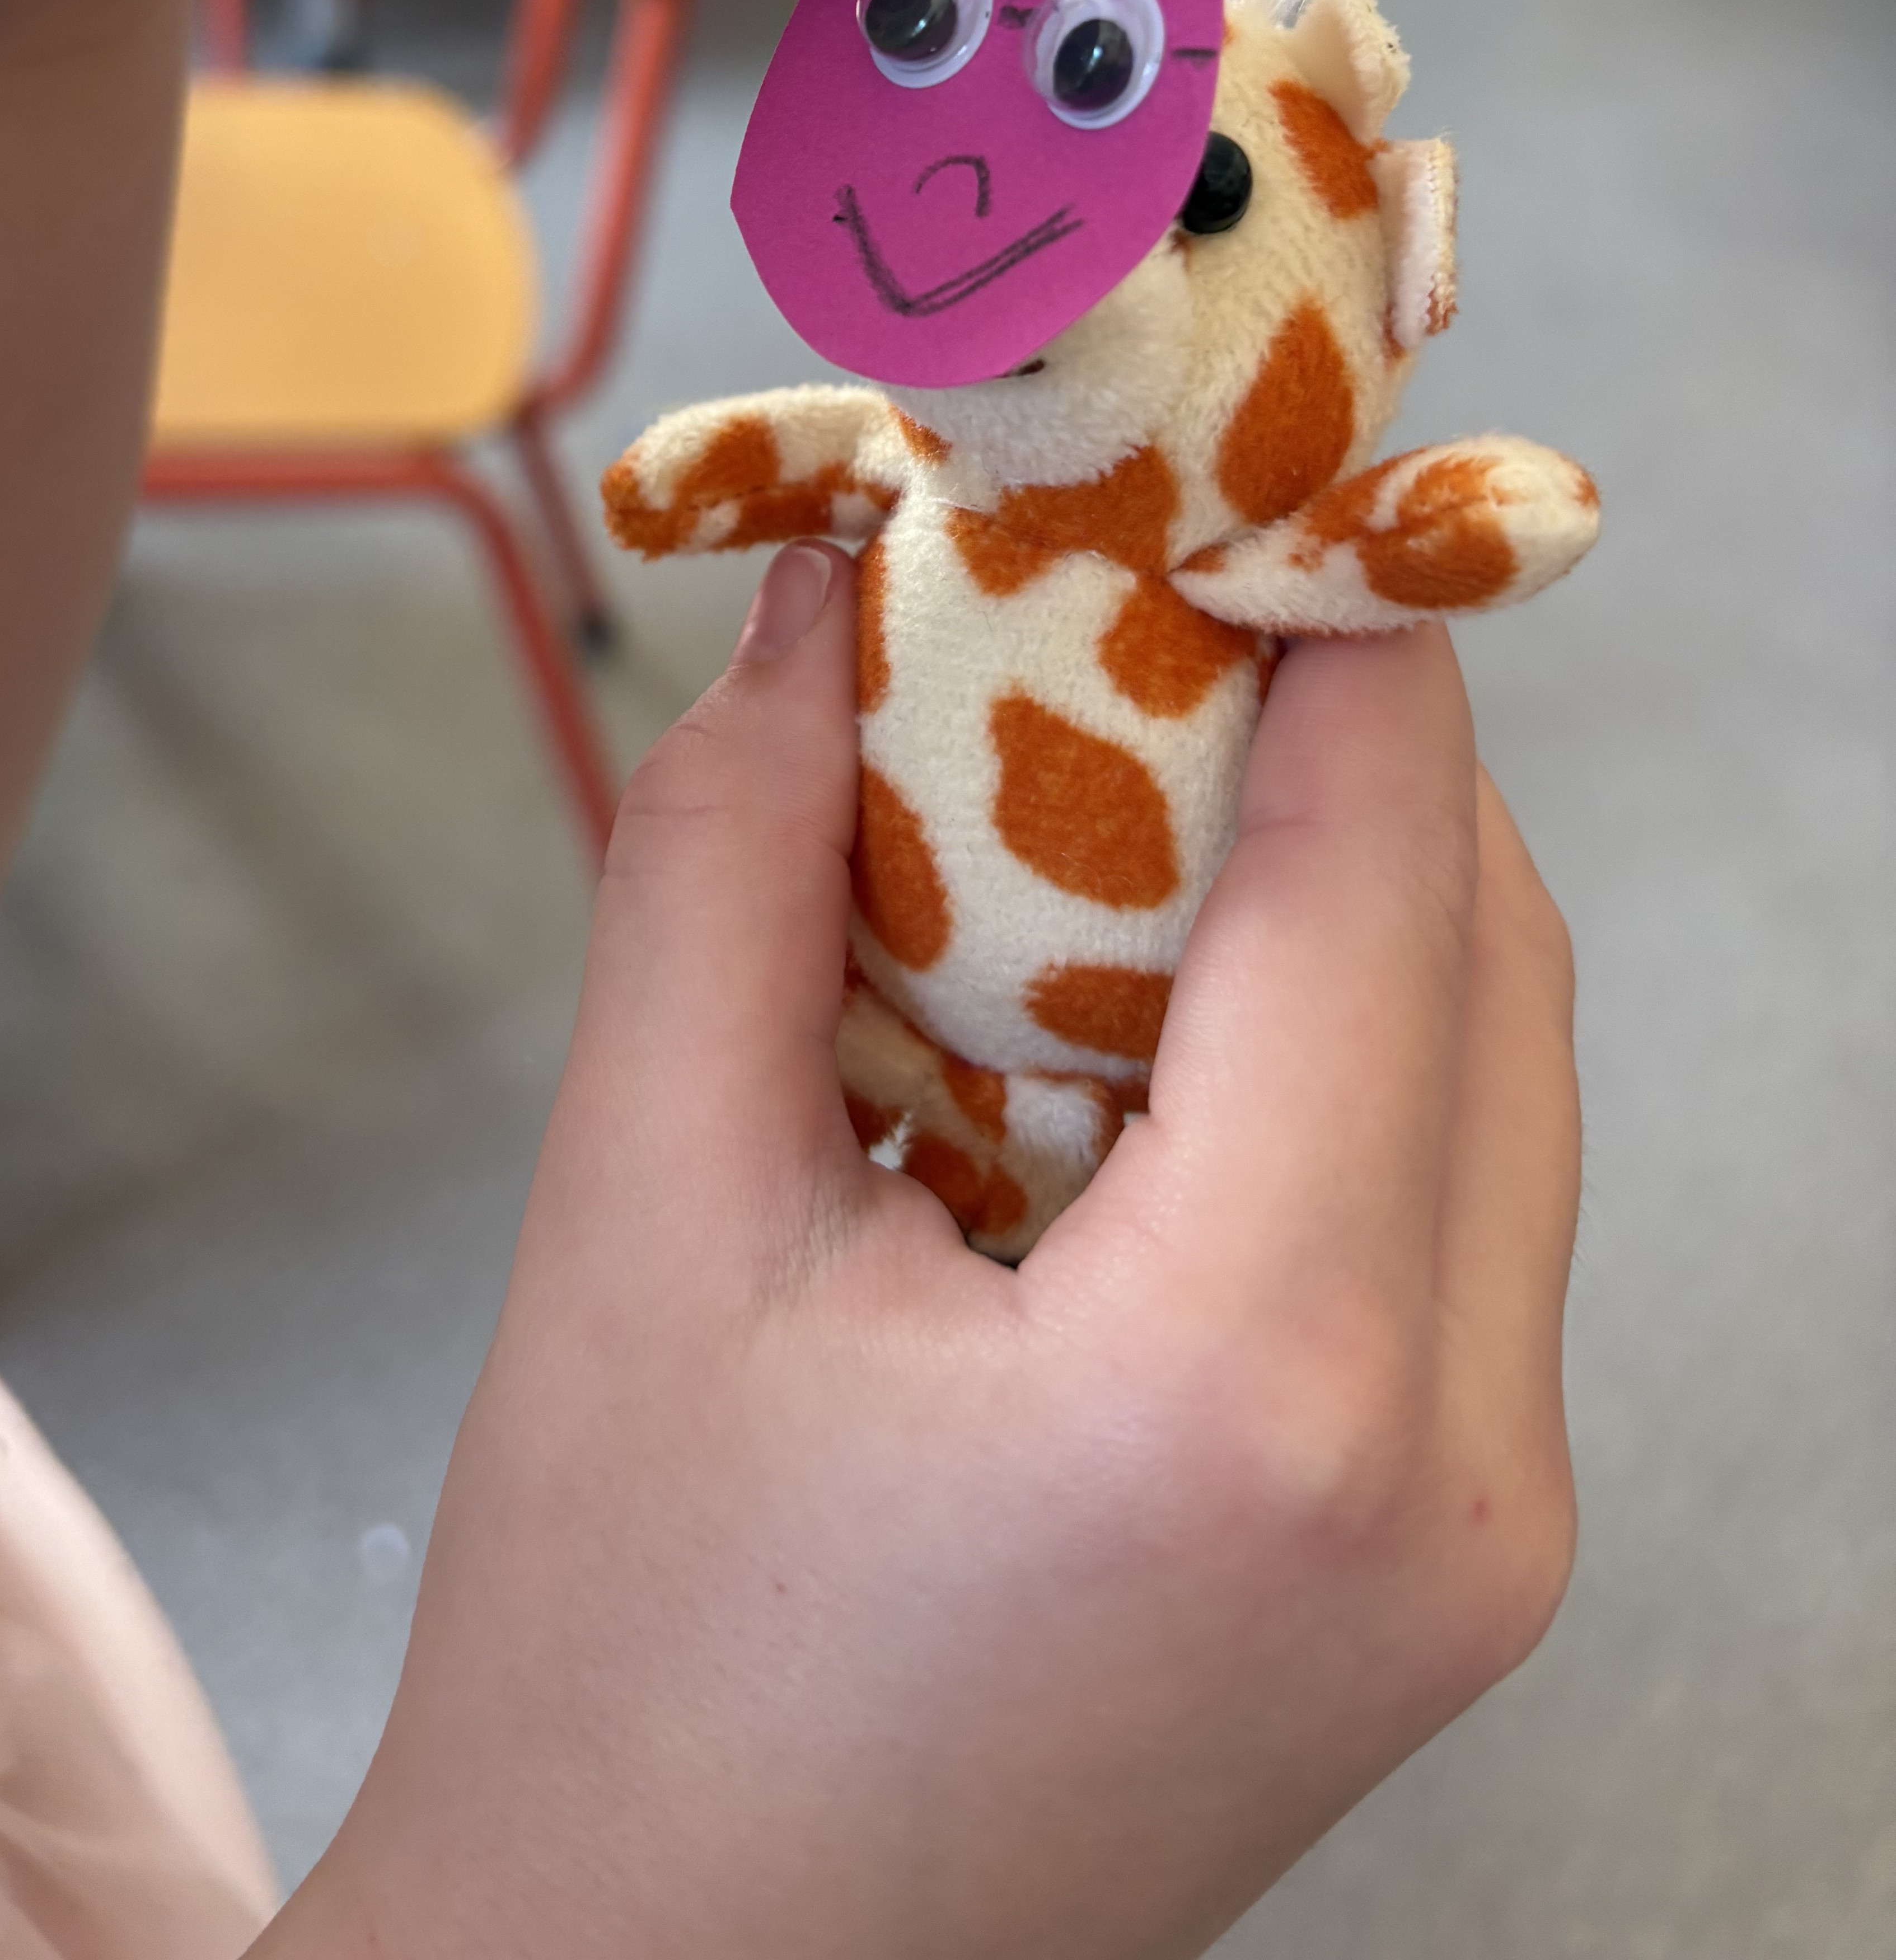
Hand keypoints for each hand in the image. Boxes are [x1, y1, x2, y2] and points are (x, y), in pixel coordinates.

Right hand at [273, 564, 1577, 1959]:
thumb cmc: (614, 1665)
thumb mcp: (639, 1221)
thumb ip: (732, 864)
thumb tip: (818, 598)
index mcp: (1260, 1377)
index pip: (1381, 859)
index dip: (1312, 603)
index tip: (1214, 441)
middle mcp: (1454, 1465)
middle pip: (1481, 942)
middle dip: (1317, 727)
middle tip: (1112, 598)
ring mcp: (1486, 1537)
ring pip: (1493, 1056)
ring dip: (1329, 878)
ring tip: (1100, 792)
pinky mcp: (1452, 1567)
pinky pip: (1459, 1192)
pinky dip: (1334, 1038)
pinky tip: (1142, 1004)